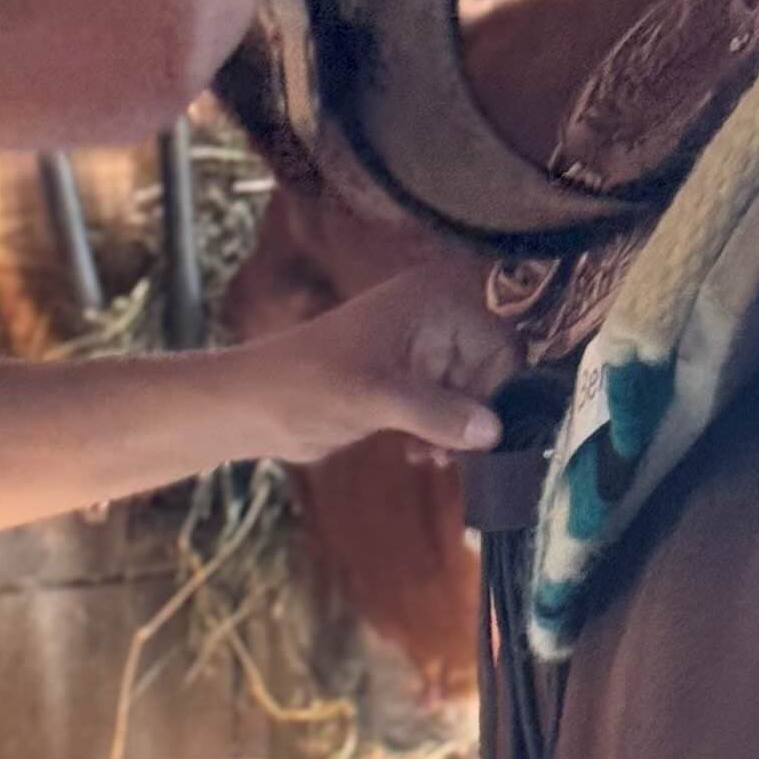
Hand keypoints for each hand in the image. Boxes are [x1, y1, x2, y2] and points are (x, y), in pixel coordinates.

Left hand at [237, 260, 516, 466]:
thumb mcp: (379, 399)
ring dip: (457, 433)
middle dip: (477, 418)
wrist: (256, 404)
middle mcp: (436, 317)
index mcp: (435, 301)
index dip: (502, 392)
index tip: (492, 437)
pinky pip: (448, 409)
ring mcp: (422, 349)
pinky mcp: (409, 381)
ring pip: (472, 396)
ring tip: (430, 457)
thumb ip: (440, 414)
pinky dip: (440, 435)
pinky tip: (418, 455)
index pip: (503, 345)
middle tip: (455, 454)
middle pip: (492, 372)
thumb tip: (494, 433)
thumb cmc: (309, 385)